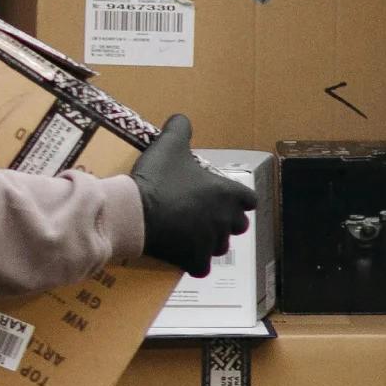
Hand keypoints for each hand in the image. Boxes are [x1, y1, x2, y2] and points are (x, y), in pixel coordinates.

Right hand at [131, 115, 255, 276]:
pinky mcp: (194, 260)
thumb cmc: (157, 179)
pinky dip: (194, 263)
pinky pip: (202, 267)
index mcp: (226, 193)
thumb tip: (182, 118)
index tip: (223, 197)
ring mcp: (210, 242)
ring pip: (220, 246)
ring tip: (191, 234)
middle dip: (226, 222)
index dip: (238, 199)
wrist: (136, 212)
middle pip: (238, 226)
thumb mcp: (168, 145)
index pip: (249, 200)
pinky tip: (182, 255)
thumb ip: (180, 128)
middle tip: (205, 215)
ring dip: (209, 242)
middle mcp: (225, 219)